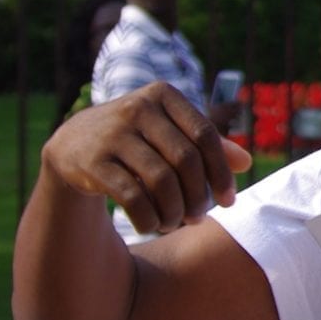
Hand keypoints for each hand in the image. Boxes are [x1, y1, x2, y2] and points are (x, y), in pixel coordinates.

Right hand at [40, 83, 252, 234]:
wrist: (74, 143)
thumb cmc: (139, 138)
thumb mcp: (171, 131)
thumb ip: (207, 143)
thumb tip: (246, 162)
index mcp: (163, 94)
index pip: (205, 135)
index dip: (221, 172)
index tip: (228, 200)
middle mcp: (137, 107)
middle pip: (186, 160)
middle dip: (198, 195)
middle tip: (199, 217)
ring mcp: (112, 134)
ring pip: (161, 180)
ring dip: (174, 210)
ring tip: (176, 222)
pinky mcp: (92, 161)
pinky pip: (132, 197)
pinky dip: (148, 217)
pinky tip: (152, 225)